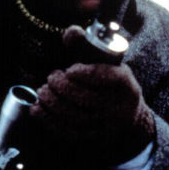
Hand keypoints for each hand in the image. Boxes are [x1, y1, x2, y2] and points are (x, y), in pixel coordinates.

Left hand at [30, 27, 154, 164]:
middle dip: (63, 86)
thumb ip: (88, 46)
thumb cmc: (113, 85)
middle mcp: (120, 107)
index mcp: (127, 85)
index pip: (110, 77)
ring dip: (53, 102)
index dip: (88, 73)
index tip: (71, 69)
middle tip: (52, 78)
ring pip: (75, 116)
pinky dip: (49, 120)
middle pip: (88, 98)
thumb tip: (72, 32)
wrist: (130, 119)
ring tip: (43, 91)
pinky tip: (38, 109)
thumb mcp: (110, 64)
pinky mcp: (92, 138)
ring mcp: (106, 125)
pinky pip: (68, 131)